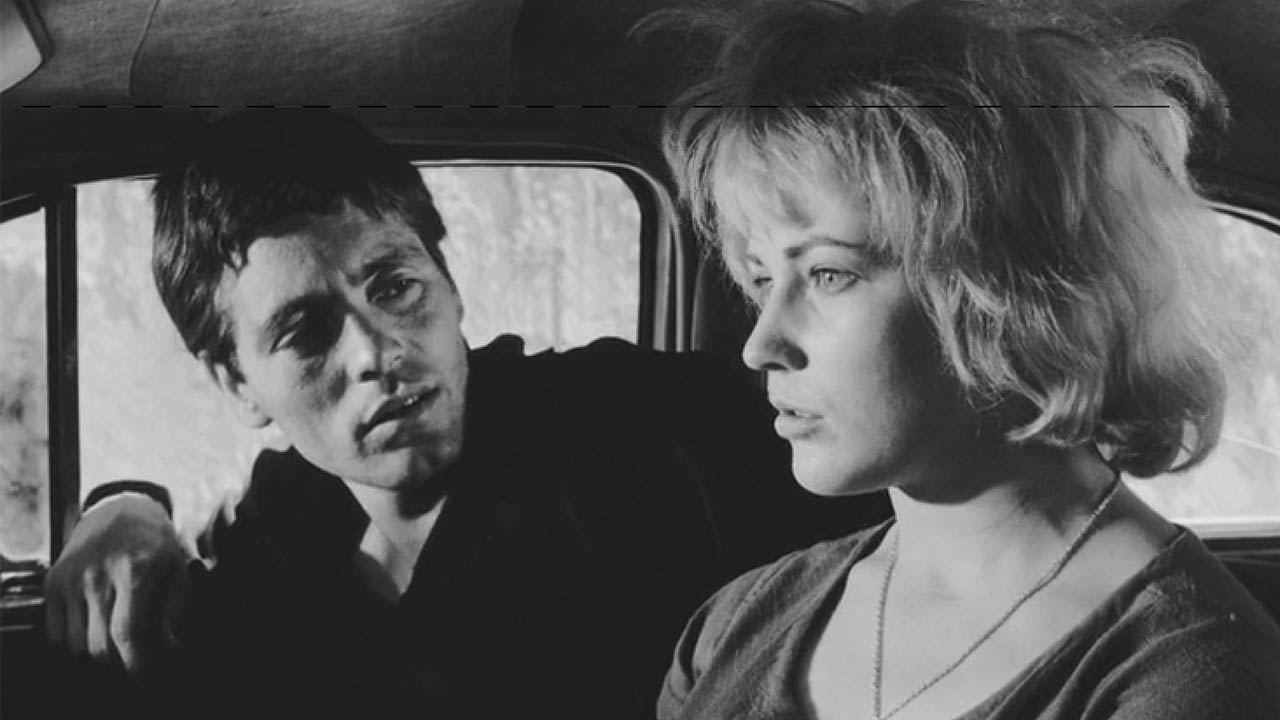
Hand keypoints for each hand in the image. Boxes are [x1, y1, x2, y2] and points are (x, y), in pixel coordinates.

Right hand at [44, 493, 188, 677]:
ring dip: (98, 662)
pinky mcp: (53, 583)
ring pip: (76, 646)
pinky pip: (57, 635)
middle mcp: (98, 575)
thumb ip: (177, 611)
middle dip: (121, 669)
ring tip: (118, 657)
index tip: (149, 681)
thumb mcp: (179, 569)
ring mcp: (71, 579)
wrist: (120, 508)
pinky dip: (74, 649)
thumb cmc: (157, 542)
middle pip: (101, 646)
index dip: (138, 665)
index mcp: (136, 569)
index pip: (129, 633)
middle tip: (137, 671)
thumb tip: (173, 650)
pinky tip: (94, 643)